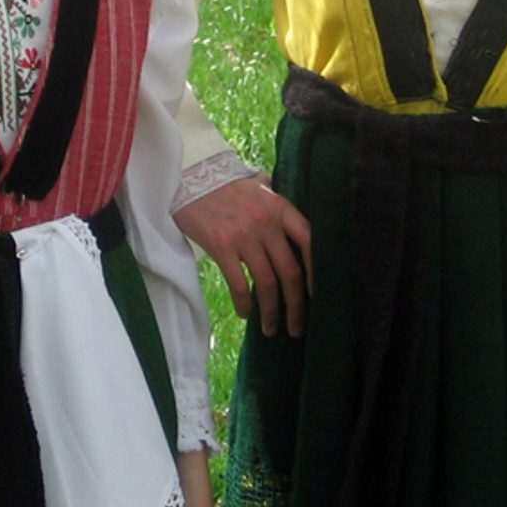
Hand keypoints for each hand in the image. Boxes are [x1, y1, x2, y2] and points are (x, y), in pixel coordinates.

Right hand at [173, 175, 312, 335]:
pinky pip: (239, 283)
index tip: (317, 295)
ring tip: (271, 329)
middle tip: (297, 328)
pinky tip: (245, 313)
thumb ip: (277, 204)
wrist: (190, 177)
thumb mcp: (258, 187)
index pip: (309, 242)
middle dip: (296, 305)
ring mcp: (245, 235)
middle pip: (291, 271)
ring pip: (267, 283)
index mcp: (280, 208)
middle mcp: (267, 223)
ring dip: (271, 312)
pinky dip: (244, 303)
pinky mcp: (222, 246)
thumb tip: (291, 220)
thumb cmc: (225, 185)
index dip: (317, 272)